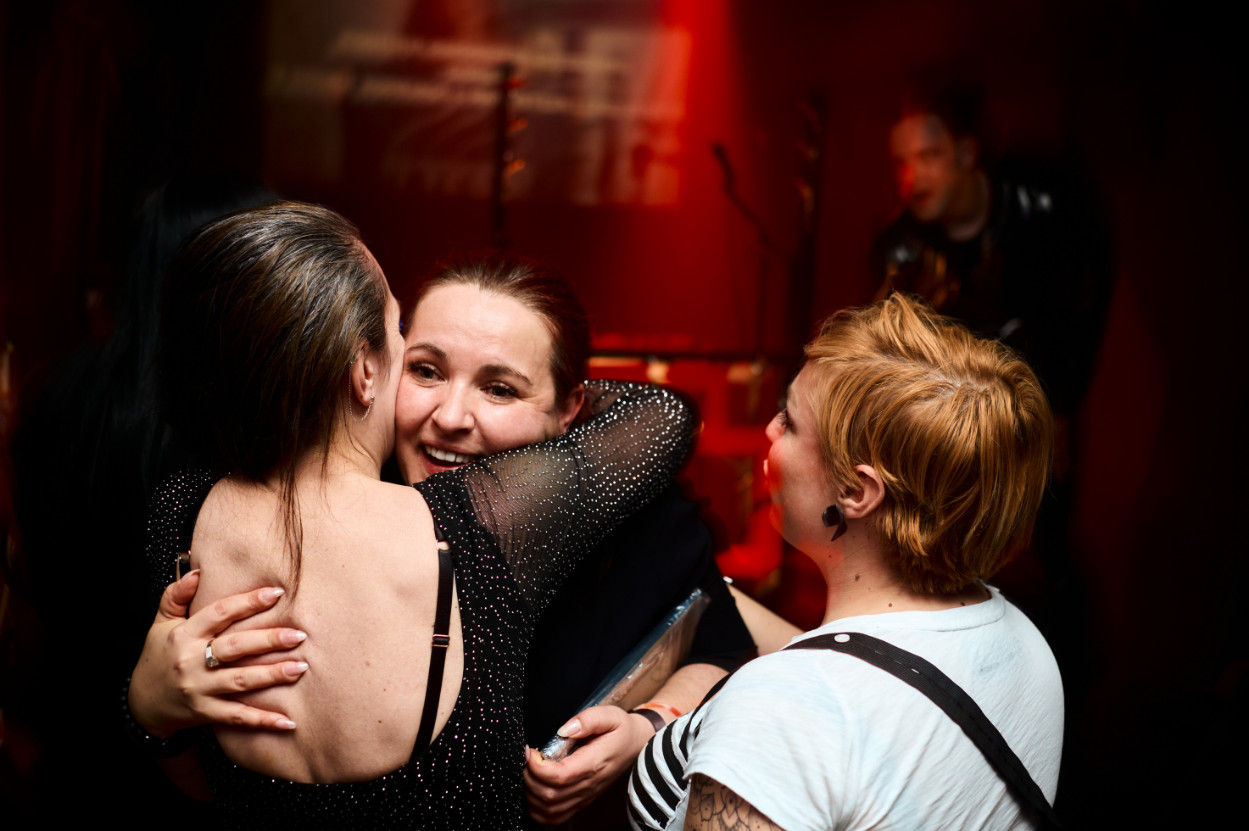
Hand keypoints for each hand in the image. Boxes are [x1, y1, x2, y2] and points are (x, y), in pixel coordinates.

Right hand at [127, 570, 308, 736]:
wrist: (142, 704)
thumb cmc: (159, 656)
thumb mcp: (161, 623)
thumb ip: (176, 595)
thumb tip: (197, 571)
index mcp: (184, 635)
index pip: (219, 613)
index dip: (248, 602)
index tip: (277, 593)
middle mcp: (190, 661)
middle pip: (234, 647)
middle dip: (268, 640)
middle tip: (299, 635)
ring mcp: (198, 689)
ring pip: (239, 681)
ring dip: (272, 675)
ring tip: (301, 667)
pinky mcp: (204, 713)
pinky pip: (236, 716)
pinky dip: (262, 719)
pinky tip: (288, 720)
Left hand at [523, 705, 656, 824]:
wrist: (637, 746)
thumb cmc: (621, 730)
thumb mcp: (610, 715)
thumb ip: (587, 719)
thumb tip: (563, 730)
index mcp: (594, 763)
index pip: (559, 776)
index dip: (537, 767)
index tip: (530, 751)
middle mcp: (589, 785)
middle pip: (549, 796)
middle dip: (529, 778)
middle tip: (526, 760)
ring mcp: (585, 796)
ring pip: (549, 811)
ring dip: (531, 795)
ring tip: (529, 773)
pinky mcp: (582, 801)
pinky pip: (555, 817)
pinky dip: (538, 810)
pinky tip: (534, 792)